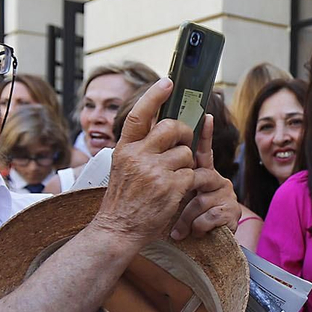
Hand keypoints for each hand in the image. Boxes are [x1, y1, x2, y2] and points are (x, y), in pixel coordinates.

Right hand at [90, 80, 196, 244]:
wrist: (117, 229)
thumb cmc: (123, 199)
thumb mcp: (123, 167)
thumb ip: (139, 148)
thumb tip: (163, 128)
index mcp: (124, 148)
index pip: (138, 114)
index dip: (154, 95)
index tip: (168, 81)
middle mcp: (137, 156)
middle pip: (172, 128)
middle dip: (184, 134)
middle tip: (184, 144)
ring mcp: (153, 171)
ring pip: (186, 153)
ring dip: (187, 164)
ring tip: (174, 178)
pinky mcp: (169, 187)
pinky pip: (193, 174)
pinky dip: (192, 182)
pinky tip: (181, 191)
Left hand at [170, 114, 240, 239]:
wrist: (202, 249)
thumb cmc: (184, 222)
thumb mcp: (173, 197)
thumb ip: (170, 177)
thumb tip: (154, 155)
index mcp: (202, 174)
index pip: (203, 151)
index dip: (206, 133)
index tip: (207, 116)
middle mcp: (217, 180)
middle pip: (198, 177)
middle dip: (182, 196)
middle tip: (171, 208)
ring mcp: (226, 195)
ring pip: (200, 199)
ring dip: (186, 218)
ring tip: (179, 230)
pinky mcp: (232, 212)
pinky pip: (208, 215)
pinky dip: (197, 228)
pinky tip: (193, 234)